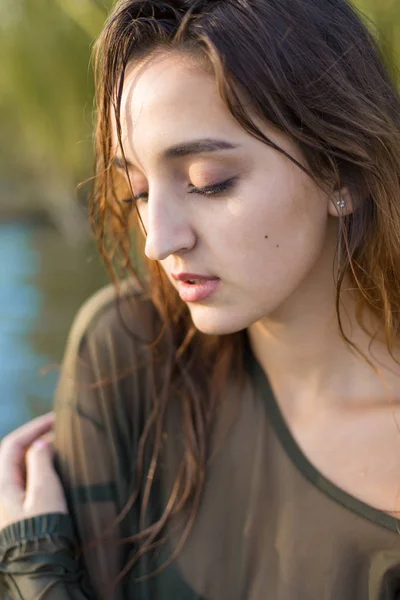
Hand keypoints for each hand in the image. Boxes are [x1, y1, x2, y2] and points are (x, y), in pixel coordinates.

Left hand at [0, 412, 67, 530]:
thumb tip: (40, 444)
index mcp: (1, 484)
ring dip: (41, 453)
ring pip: (23, 467)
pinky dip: (42, 468)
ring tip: (63, 445)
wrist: (41, 566)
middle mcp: (2, 491)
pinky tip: (58, 467)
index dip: (34, 427)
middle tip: (62, 430)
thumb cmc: (43, 529)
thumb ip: (41, 461)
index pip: (13, 444)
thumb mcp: (45, 491)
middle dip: (37, 438)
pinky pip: (28, 480)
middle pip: (15, 454)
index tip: (56, 418)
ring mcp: (10, 501)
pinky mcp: (21, 510)